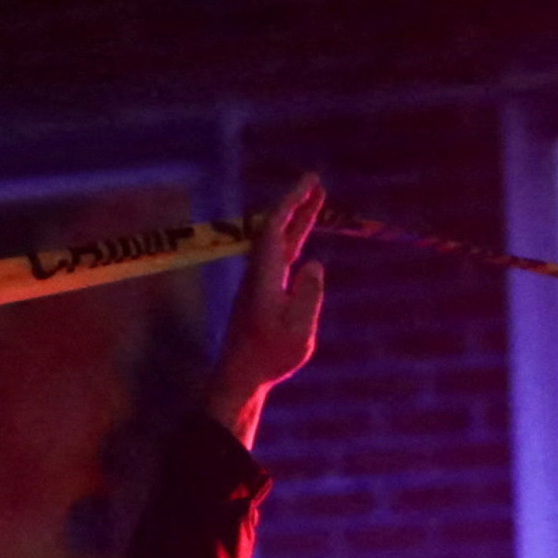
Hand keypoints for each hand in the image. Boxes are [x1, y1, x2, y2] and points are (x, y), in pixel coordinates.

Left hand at [207, 175, 327, 443]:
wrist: (240, 375)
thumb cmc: (269, 356)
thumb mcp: (298, 328)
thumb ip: (308, 294)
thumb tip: (315, 264)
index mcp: (265, 275)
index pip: (277, 227)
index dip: (293, 201)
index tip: (311, 183)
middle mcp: (259, 273)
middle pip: (278, 229)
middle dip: (298, 204)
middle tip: (316, 182)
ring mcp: (259, 282)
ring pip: (280, 242)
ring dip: (297, 221)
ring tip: (317, 203)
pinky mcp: (262, 294)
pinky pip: (280, 257)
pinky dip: (294, 241)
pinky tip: (302, 243)